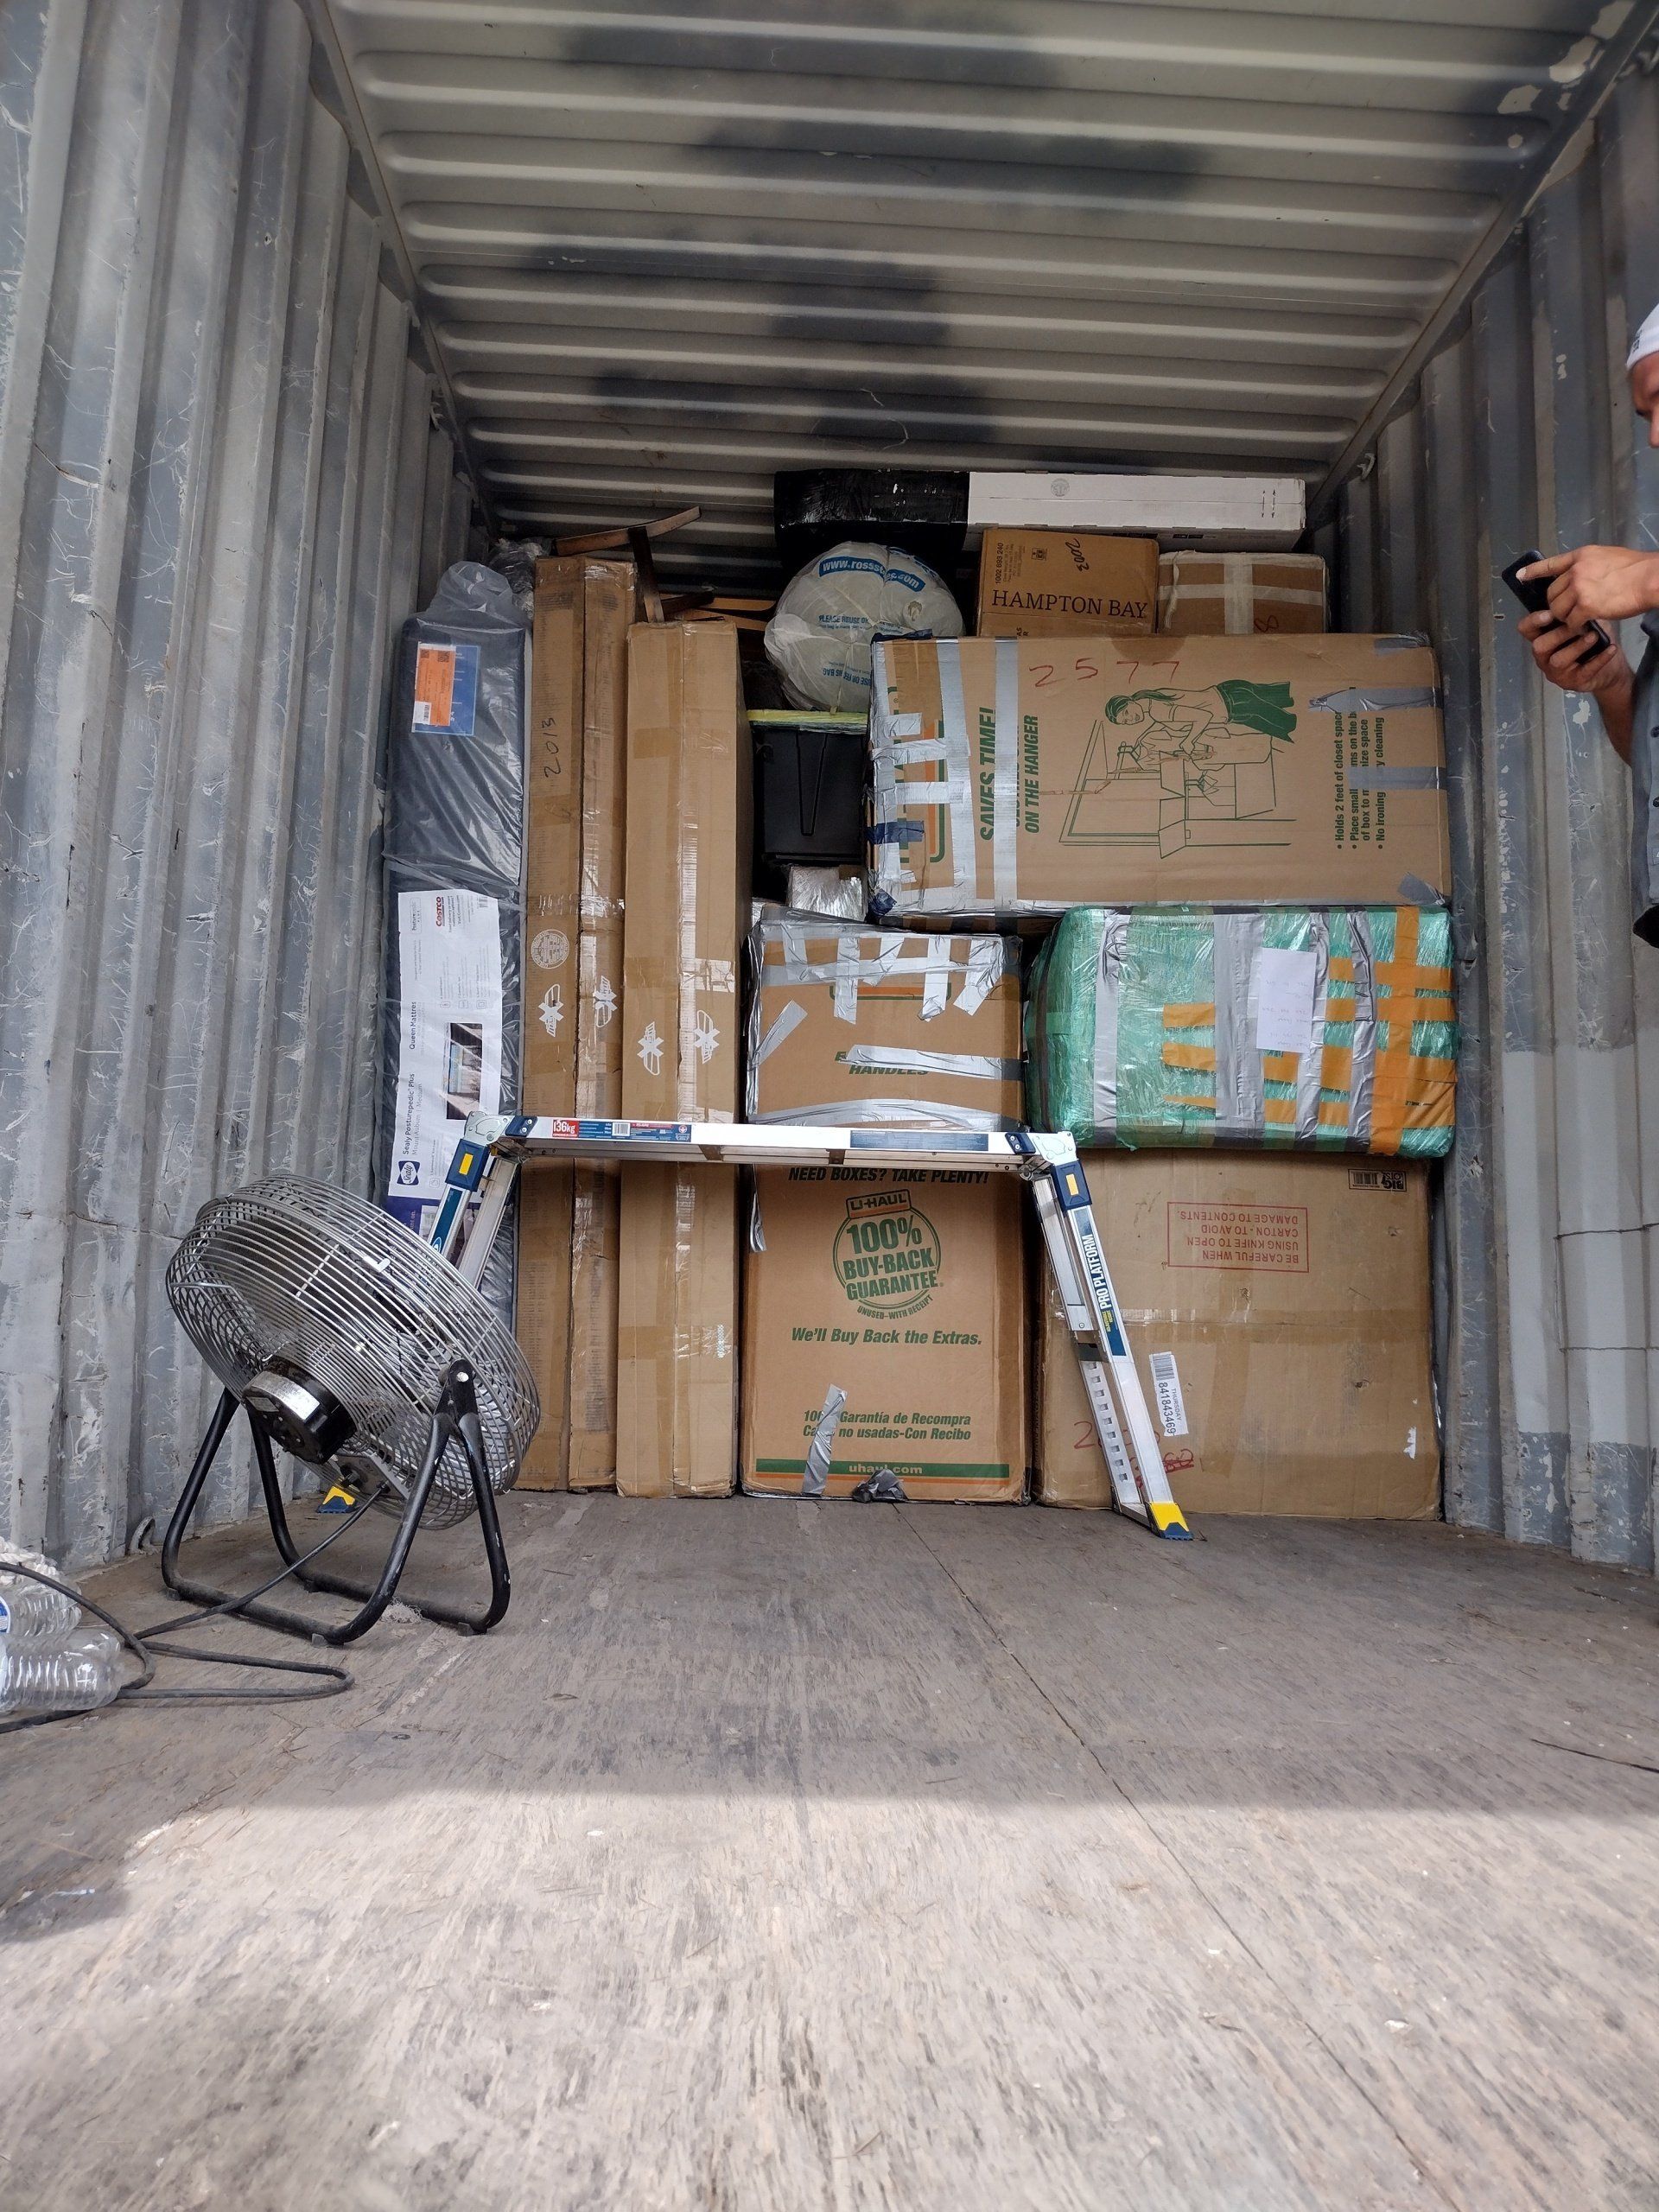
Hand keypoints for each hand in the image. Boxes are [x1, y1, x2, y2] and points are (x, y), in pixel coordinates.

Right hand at [1518, 609, 1634, 698]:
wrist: (1611, 669)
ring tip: (1594, 636)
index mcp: (1543, 639)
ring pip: (1558, 660)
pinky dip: (1599, 659)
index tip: (1550, 613)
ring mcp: (1557, 673)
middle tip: (1578, 626)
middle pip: (1538, 646)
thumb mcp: (1586, 622)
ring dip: (1577, 646)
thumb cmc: (1594, 642)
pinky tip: (1612, 648)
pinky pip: (1584, 671)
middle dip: (1558, 634)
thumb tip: (1580, 597)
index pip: (1526, 629)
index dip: (1533, 621)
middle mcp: (1544, 657)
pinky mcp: (1574, 683)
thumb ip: (1578, 613)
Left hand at [1520, 545, 1658, 624]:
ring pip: (1558, 610)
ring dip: (1567, 618)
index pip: (1550, 564)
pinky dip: (1577, 628)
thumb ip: (1589, 566)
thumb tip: (1579, 577)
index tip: (1520, 576)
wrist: (1650, 578)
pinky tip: (1586, 626)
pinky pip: (1571, 622)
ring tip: (1580, 620)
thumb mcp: (1607, 557)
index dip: (1533, 571)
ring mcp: (1579, 588)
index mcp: (1581, 556)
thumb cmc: (1636, 569)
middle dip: (1558, 605)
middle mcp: (1576, 571)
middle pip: (1552, 594)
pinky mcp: (1585, 606)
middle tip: (1570, 611)